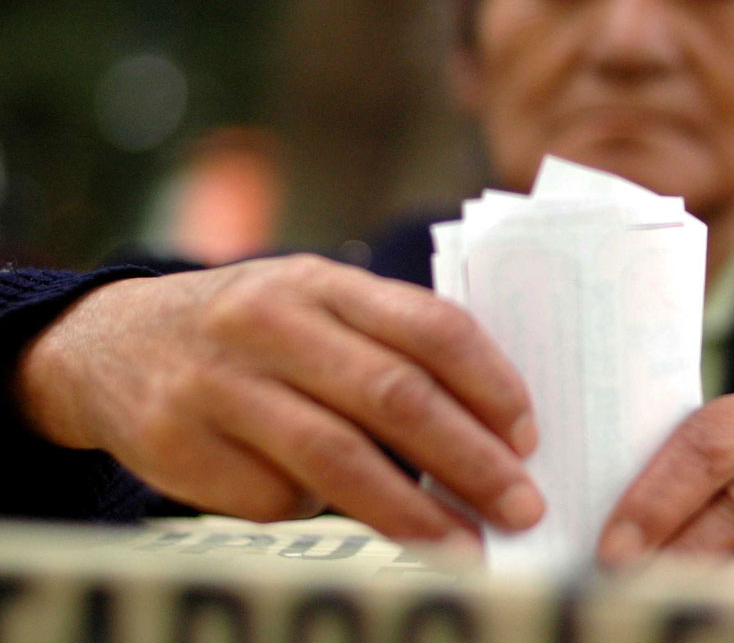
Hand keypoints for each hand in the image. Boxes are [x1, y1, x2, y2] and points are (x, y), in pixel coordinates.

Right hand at [16, 255, 543, 542]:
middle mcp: (268, 323)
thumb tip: (489, 428)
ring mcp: (219, 385)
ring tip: (467, 547)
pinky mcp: (179, 446)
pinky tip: (337, 513)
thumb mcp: (312, 304)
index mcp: (319, 280)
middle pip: (394, 396)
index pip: (428, 326)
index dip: (490, 384)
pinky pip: (275, 497)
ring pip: (338, 458)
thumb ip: (387, 342)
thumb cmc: (249, 330)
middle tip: (520, 506)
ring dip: (414, 513)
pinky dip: (319, 513)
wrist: (109, 344)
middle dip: (470, 459)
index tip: (528, 437)